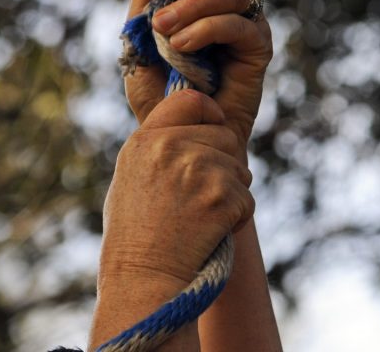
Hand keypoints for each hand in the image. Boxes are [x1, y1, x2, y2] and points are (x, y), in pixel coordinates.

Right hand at [99, 90, 254, 289]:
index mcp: (146, 140)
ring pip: (240, 169)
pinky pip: (247, 199)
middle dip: (224, 164)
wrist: (143, 280)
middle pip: (225, 136)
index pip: (192, 100)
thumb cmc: (136, 236)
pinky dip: (237, 218)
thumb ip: (161, 146)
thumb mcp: (132, 178)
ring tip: (199, 219)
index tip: (212, 129)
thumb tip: (196, 128)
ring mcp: (199, 169)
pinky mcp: (222, 196)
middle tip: (201, 197)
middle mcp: (171, 148)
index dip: (209, 114)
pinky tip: (210, 234)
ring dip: (231, 194)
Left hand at [124, 0, 272, 150]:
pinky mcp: (257, 49)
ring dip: (192, 5)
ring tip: (166, 31)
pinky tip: (184, 49)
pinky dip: (205, 30)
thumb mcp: (138, 31)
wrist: (174, 131)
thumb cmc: (157, 85)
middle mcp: (231, 1)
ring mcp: (247, 23)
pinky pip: (236, 24)